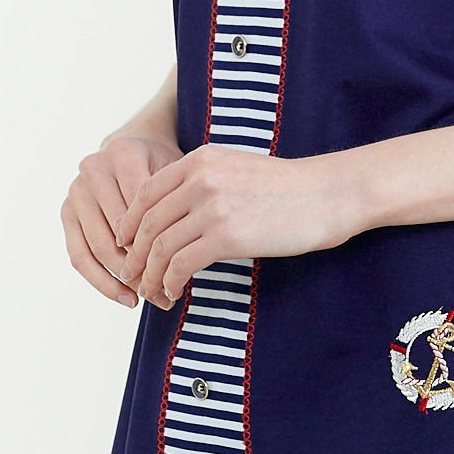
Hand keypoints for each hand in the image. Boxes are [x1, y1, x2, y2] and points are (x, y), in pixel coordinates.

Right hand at [61, 128, 181, 305]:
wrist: (134, 148)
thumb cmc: (163, 166)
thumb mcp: (178, 174)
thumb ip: (177, 205)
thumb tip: (183, 261)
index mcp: (124, 155)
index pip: (141, 209)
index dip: (158, 243)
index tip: (179, 270)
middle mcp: (93, 170)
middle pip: (117, 230)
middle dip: (142, 266)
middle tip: (165, 292)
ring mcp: (76, 191)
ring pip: (96, 247)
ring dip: (122, 279)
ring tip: (148, 299)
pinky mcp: (66, 212)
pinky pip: (78, 255)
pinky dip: (101, 281)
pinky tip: (125, 297)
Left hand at [116, 143, 365, 308]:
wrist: (327, 195)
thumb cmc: (287, 188)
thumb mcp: (237, 170)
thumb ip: (203, 183)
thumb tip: (175, 215)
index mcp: (200, 160)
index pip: (146, 193)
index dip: (130, 224)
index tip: (126, 245)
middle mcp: (200, 180)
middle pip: (148, 223)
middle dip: (135, 255)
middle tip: (133, 277)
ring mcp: (212, 207)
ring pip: (160, 247)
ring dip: (151, 276)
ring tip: (153, 292)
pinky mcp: (227, 236)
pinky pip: (182, 264)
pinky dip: (171, 282)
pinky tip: (174, 292)